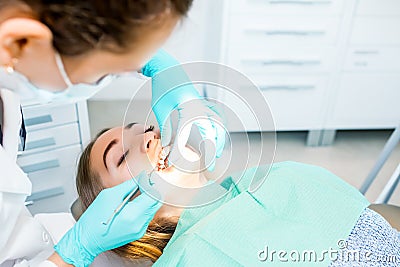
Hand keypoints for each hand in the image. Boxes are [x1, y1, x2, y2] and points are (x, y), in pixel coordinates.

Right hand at [54, 172, 161, 266]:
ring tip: (134, 196)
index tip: (145, 179)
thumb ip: (129, 185)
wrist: (87, 239)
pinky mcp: (138, 234)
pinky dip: (142, 209)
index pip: (153, 195)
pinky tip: (131, 206)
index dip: (151, 185)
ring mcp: (140, 231)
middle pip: (156, 203)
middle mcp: (140, 224)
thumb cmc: (94, 217)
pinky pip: (146, 217)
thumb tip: (142, 177)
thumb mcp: (110, 195)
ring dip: (147, 200)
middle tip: (141, 185)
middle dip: (151, 192)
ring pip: (152, 210)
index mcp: (133, 214)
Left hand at [142, 50, 225, 170]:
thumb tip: (168, 145)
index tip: (173, 161)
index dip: (178, 149)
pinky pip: (217, 117)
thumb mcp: (160, 107)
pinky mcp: (203, 103)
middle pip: (211, 133)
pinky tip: (218, 136)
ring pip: (218, 125)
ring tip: (217, 154)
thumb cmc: (163, 86)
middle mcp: (199, 106)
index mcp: (186, 107)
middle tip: (211, 167)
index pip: (184, 134)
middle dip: (212, 151)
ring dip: (220, 141)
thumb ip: (167, 127)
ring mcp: (203, 104)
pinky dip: (220, 128)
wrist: (168, 68)